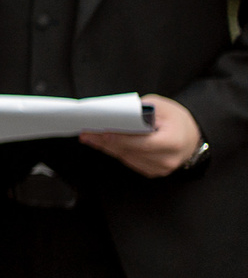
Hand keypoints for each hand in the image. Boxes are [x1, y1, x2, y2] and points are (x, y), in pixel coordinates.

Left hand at [81, 95, 202, 177]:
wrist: (191, 136)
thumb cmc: (175, 118)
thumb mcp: (160, 105)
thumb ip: (139, 110)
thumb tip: (113, 114)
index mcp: (172, 141)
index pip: (140, 142)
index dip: (118, 137)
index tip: (99, 131)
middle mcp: (167, 159)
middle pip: (129, 151)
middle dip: (105, 141)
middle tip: (86, 133)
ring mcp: (160, 168)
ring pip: (126, 157)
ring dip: (106, 147)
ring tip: (89, 136)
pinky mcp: (153, 171)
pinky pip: (129, 161)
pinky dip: (116, 151)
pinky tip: (103, 143)